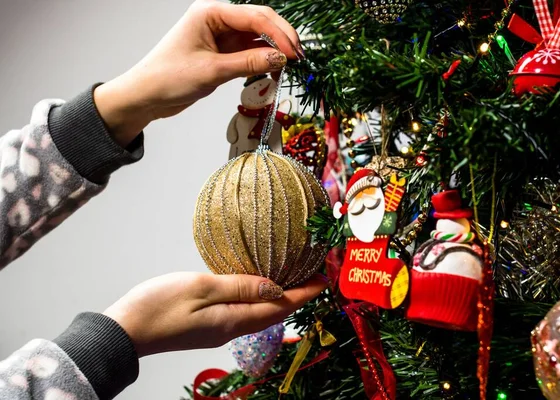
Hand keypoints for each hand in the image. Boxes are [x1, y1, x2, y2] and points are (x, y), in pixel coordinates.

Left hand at [94, 0, 301, 147]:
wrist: (146, 96)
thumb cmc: (168, 77)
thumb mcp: (212, 71)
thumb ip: (248, 63)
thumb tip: (281, 59)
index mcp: (211, 12)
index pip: (255, 16)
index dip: (279, 34)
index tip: (295, 53)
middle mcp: (217, 19)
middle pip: (260, 22)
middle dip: (281, 39)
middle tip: (299, 58)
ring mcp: (221, 36)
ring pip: (257, 38)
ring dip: (274, 51)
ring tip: (290, 67)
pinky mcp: (222, 52)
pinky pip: (250, 52)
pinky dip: (263, 61)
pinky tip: (274, 70)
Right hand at [102, 272, 326, 356]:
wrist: (125, 331)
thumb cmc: (159, 306)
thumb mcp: (202, 289)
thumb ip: (240, 286)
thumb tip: (275, 288)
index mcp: (233, 320)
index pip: (280, 307)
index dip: (304, 294)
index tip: (324, 279)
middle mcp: (231, 329)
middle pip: (274, 313)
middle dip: (297, 296)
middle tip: (314, 277)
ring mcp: (219, 330)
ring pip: (260, 314)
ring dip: (280, 298)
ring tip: (293, 279)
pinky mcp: (208, 326)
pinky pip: (244, 312)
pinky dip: (259, 299)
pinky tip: (257, 287)